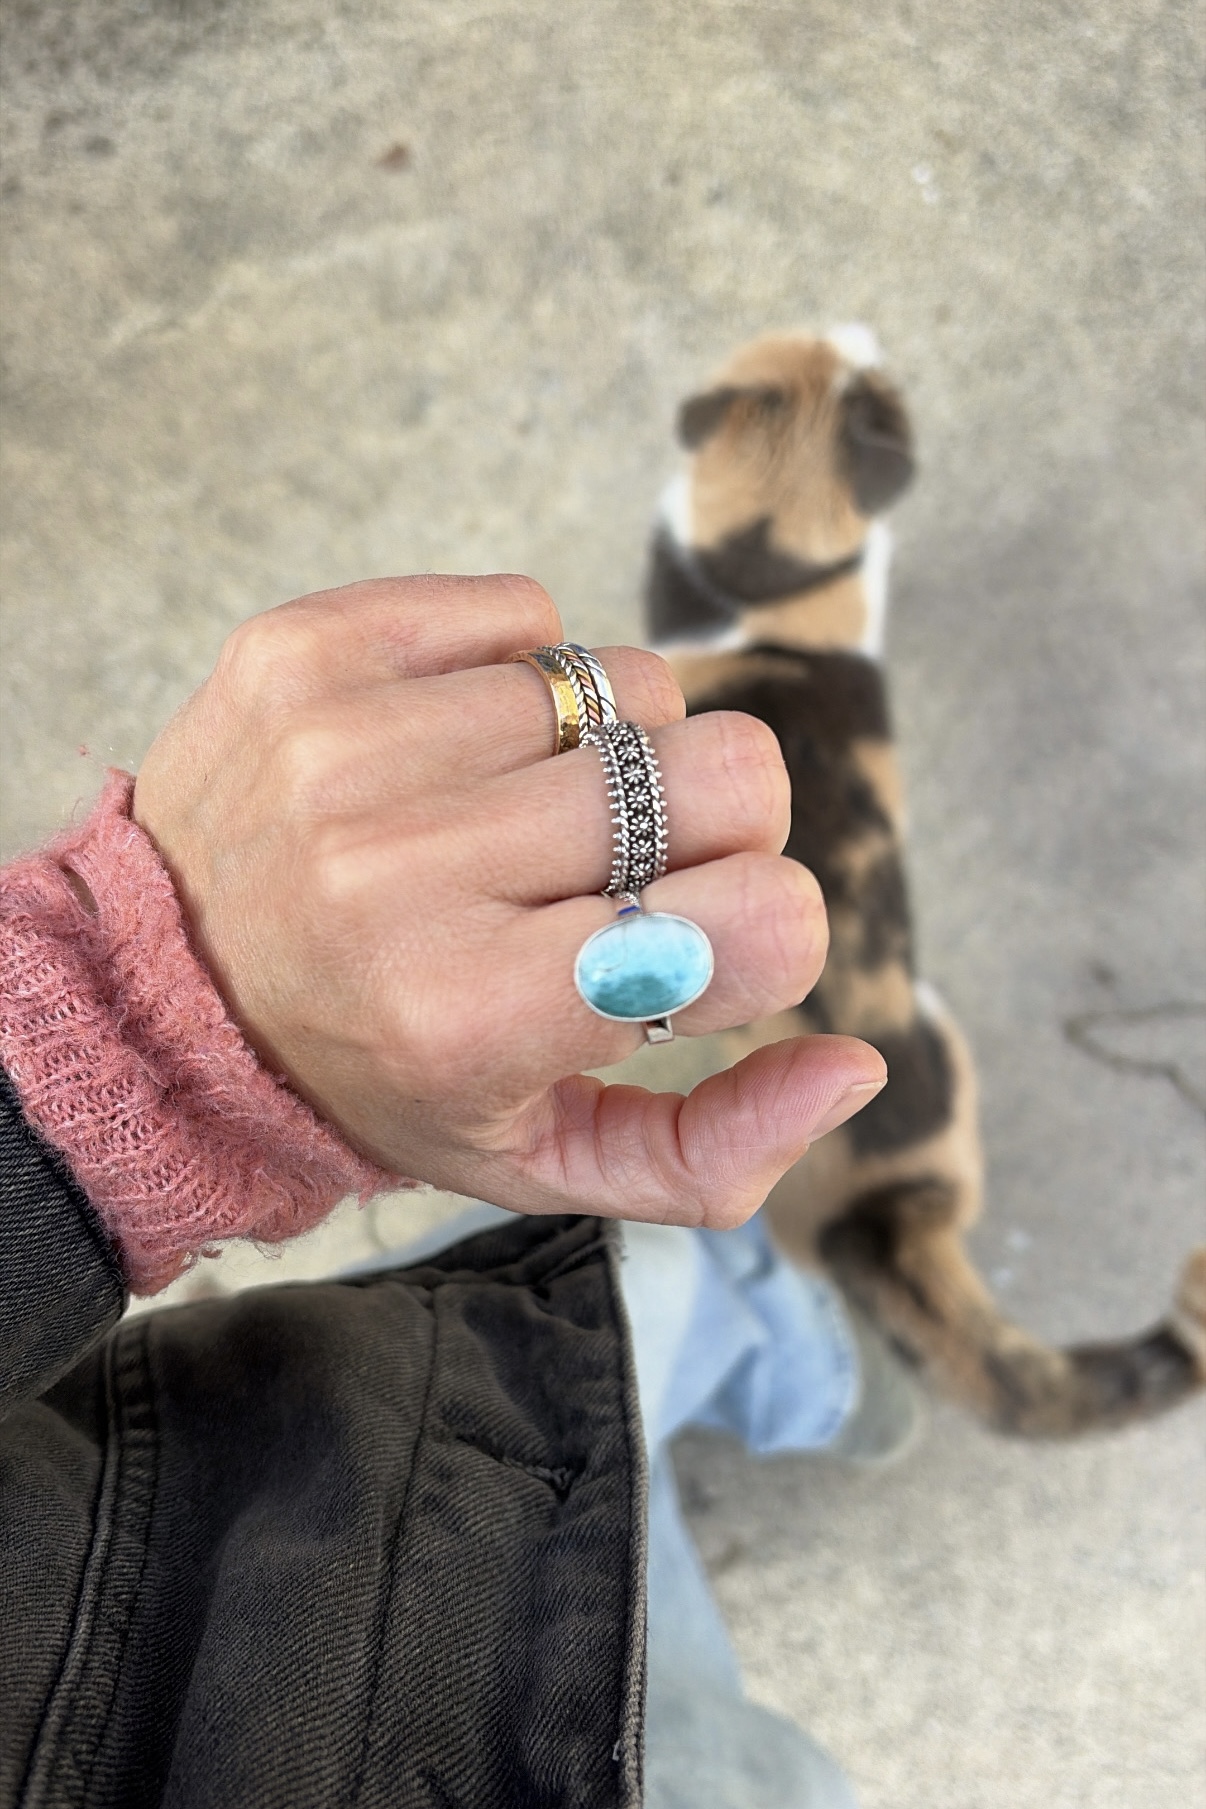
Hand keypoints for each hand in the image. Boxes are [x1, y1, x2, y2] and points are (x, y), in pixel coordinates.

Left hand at [133, 575, 884, 1228]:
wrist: (160, 988)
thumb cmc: (379, 1075)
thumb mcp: (536, 1159)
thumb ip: (713, 1150)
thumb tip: (860, 1065)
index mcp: (480, 1014)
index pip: (762, 915)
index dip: (763, 930)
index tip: (688, 945)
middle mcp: (410, 871)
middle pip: (729, 769)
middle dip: (708, 829)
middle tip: (615, 875)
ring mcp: (352, 742)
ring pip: (632, 686)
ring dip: (603, 762)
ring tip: (510, 823)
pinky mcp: (312, 647)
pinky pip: (527, 616)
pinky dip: (523, 684)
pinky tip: (457, 755)